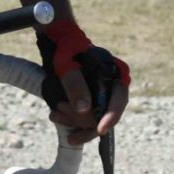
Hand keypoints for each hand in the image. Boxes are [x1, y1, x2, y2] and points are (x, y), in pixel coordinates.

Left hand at [37, 19, 129, 147]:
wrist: (60, 44)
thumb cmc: (67, 50)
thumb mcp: (68, 65)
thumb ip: (75, 84)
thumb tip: (84, 109)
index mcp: (117, 73)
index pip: (119, 99)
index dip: (111, 116)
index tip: (101, 129)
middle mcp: (114, 87)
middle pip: (106, 113)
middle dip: (82, 119)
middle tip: (58, 113)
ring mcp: (103, 96)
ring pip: (94, 119)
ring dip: (74, 121)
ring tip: (54, 115)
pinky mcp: (92, 101)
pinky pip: (86, 118)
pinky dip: (72, 120)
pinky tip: (57, 117)